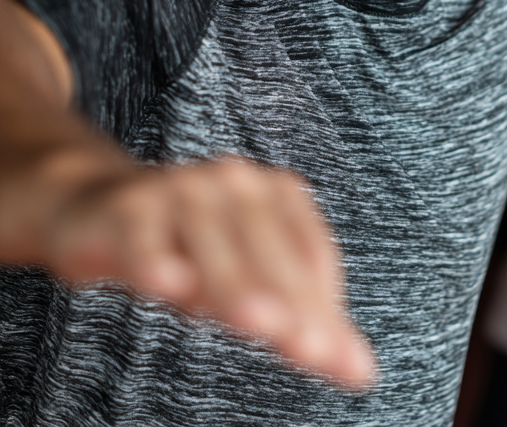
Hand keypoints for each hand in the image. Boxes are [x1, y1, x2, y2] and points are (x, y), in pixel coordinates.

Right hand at [37, 156, 374, 387]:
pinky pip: (146, 235)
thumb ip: (301, 322)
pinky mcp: (131, 207)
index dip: (324, 303)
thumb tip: (361, 372)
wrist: (98, 211)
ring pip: (214, 239)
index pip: (310, 252)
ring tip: (260, 323)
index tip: (335, 356)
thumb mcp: (247, 284)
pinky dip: (157, 257)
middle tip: (312, 350)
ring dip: (236, 281)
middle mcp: (235, 181)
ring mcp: (182, 187)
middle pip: (270, 247)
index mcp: (275, 193)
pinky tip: (167, 283)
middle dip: (292, 301)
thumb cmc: (190, 251)